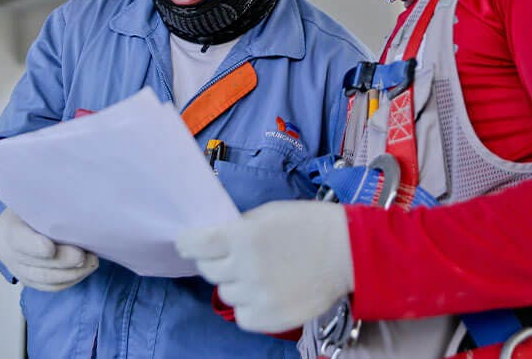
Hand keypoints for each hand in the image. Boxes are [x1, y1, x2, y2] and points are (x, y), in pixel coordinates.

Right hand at [0, 209, 97, 291]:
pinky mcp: (29, 280)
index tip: (51, 248)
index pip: (18, 240)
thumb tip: (76, 200)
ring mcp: (19, 270)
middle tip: (84, 256)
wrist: (12, 225)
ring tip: (91, 263)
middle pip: (35, 264)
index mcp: (9, 229)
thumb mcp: (34, 200)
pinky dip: (69, 281)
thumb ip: (50, 203)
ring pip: (44, 280)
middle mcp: (9, 254)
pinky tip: (85, 270)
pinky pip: (49, 287)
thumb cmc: (31, 206)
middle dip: (62, 262)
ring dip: (71, 274)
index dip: (34, 246)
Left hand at [176, 201, 353, 332]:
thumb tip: (215, 239)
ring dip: (233, 282)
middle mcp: (246, 268)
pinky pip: (242, 316)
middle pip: (208, 270)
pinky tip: (262, 292)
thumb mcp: (269, 213)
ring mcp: (258, 296)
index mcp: (243, 237)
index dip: (187, 243)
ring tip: (253, 273)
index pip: (197, 244)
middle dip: (212, 261)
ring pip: (225, 293)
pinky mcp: (271, 318)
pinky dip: (247, 305)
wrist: (347, 251)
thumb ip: (239, 227)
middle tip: (227, 256)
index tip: (185, 243)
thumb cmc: (309, 224)